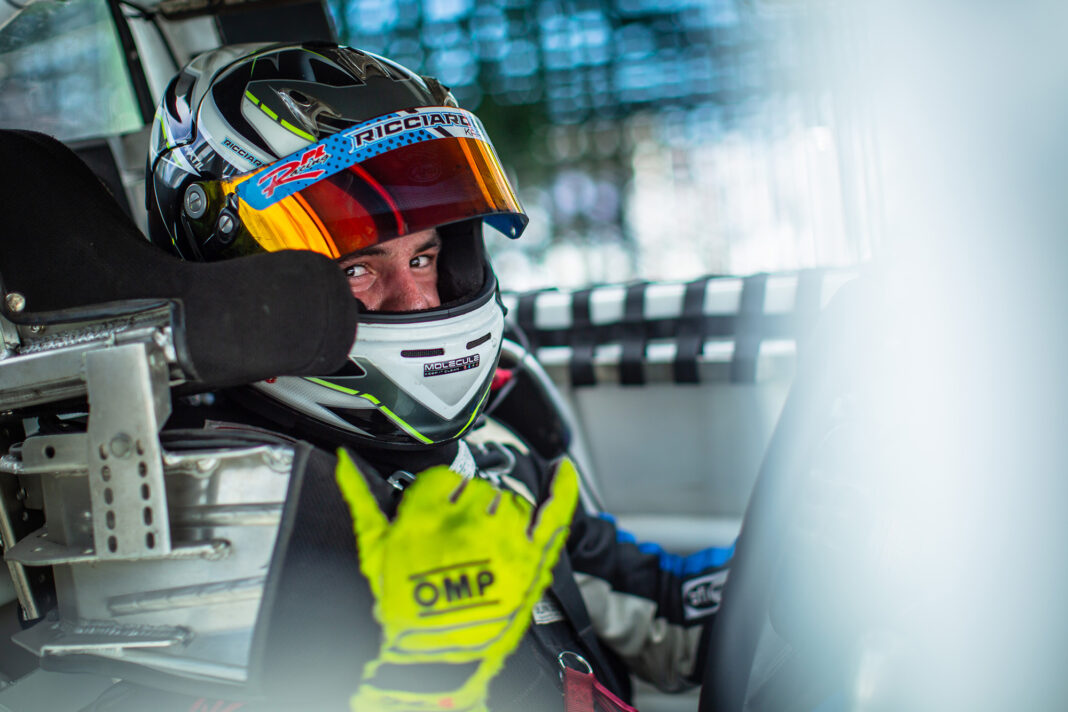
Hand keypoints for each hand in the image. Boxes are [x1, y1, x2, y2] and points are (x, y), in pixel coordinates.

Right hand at [335, 449, 578, 710]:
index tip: (439, 514)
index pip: (443, 477)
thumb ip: (362, 499)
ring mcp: (503, 538)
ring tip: (485, 549)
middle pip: (478, 489)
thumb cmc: (404, 609)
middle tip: (460, 542)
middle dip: (469, 509)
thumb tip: (344, 461)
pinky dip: (561, 487)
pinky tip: (561, 470)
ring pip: (509, 500)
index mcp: (427, 513)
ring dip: (500, 516)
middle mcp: (466, 520)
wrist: (435, 661)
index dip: (441, 495)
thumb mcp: (373, 552)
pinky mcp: (531, 559)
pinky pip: (553, 512)